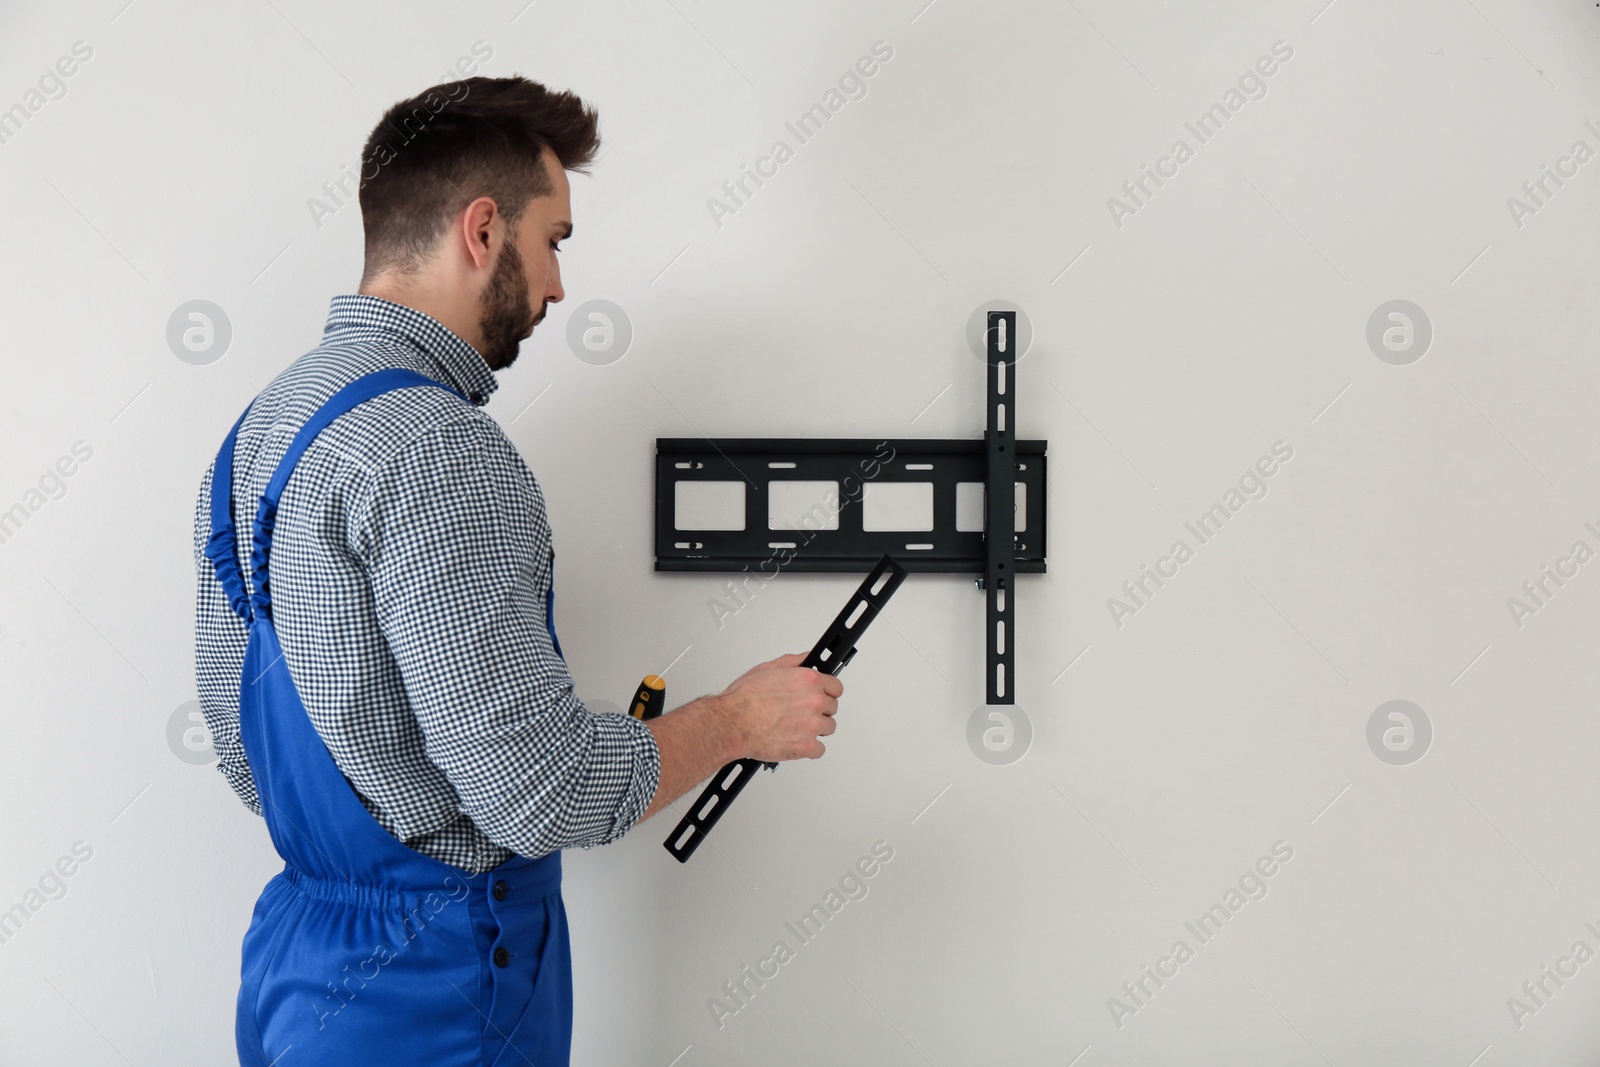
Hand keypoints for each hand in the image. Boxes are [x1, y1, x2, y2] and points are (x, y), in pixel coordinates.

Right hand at [716, 651, 843, 761]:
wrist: (732, 723)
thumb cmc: (745, 698)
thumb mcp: (768, 668)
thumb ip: (793, 662)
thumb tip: (806, 659)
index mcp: (808, 681)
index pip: (836, 687)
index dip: (828, 691)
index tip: (823, 695)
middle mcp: (814, 701)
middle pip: (832, 708)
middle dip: (820, 710)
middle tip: (802, 712)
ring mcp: (812, 725)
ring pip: (828, 728)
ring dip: (816, 729)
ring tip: (798, 727)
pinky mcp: (806, 746)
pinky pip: (819, 750)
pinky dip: (809, 749)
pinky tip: (797, 742)